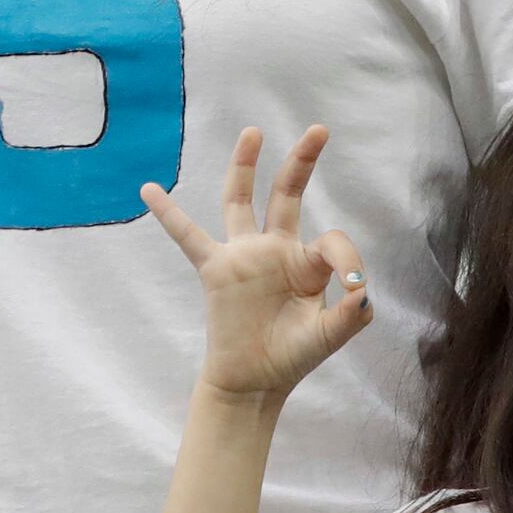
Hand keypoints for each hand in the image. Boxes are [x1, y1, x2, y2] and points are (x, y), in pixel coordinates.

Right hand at [144, 125, 371, 400]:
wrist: (253, 382)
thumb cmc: (292, 357)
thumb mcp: (328, 337)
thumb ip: (349, 316)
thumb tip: (362, 290)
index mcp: (307, 265)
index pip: (330, 241)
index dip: (348, 259)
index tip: (356, 286)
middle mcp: (275, 251)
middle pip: (287, 195)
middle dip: (302, 162)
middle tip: (319, 129)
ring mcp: (243, 256)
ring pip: (241, 201)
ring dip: (245, 166)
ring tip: (253, 133)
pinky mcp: (215, 270)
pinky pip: (188, 237)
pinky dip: (169, 214)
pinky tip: (149, 189)